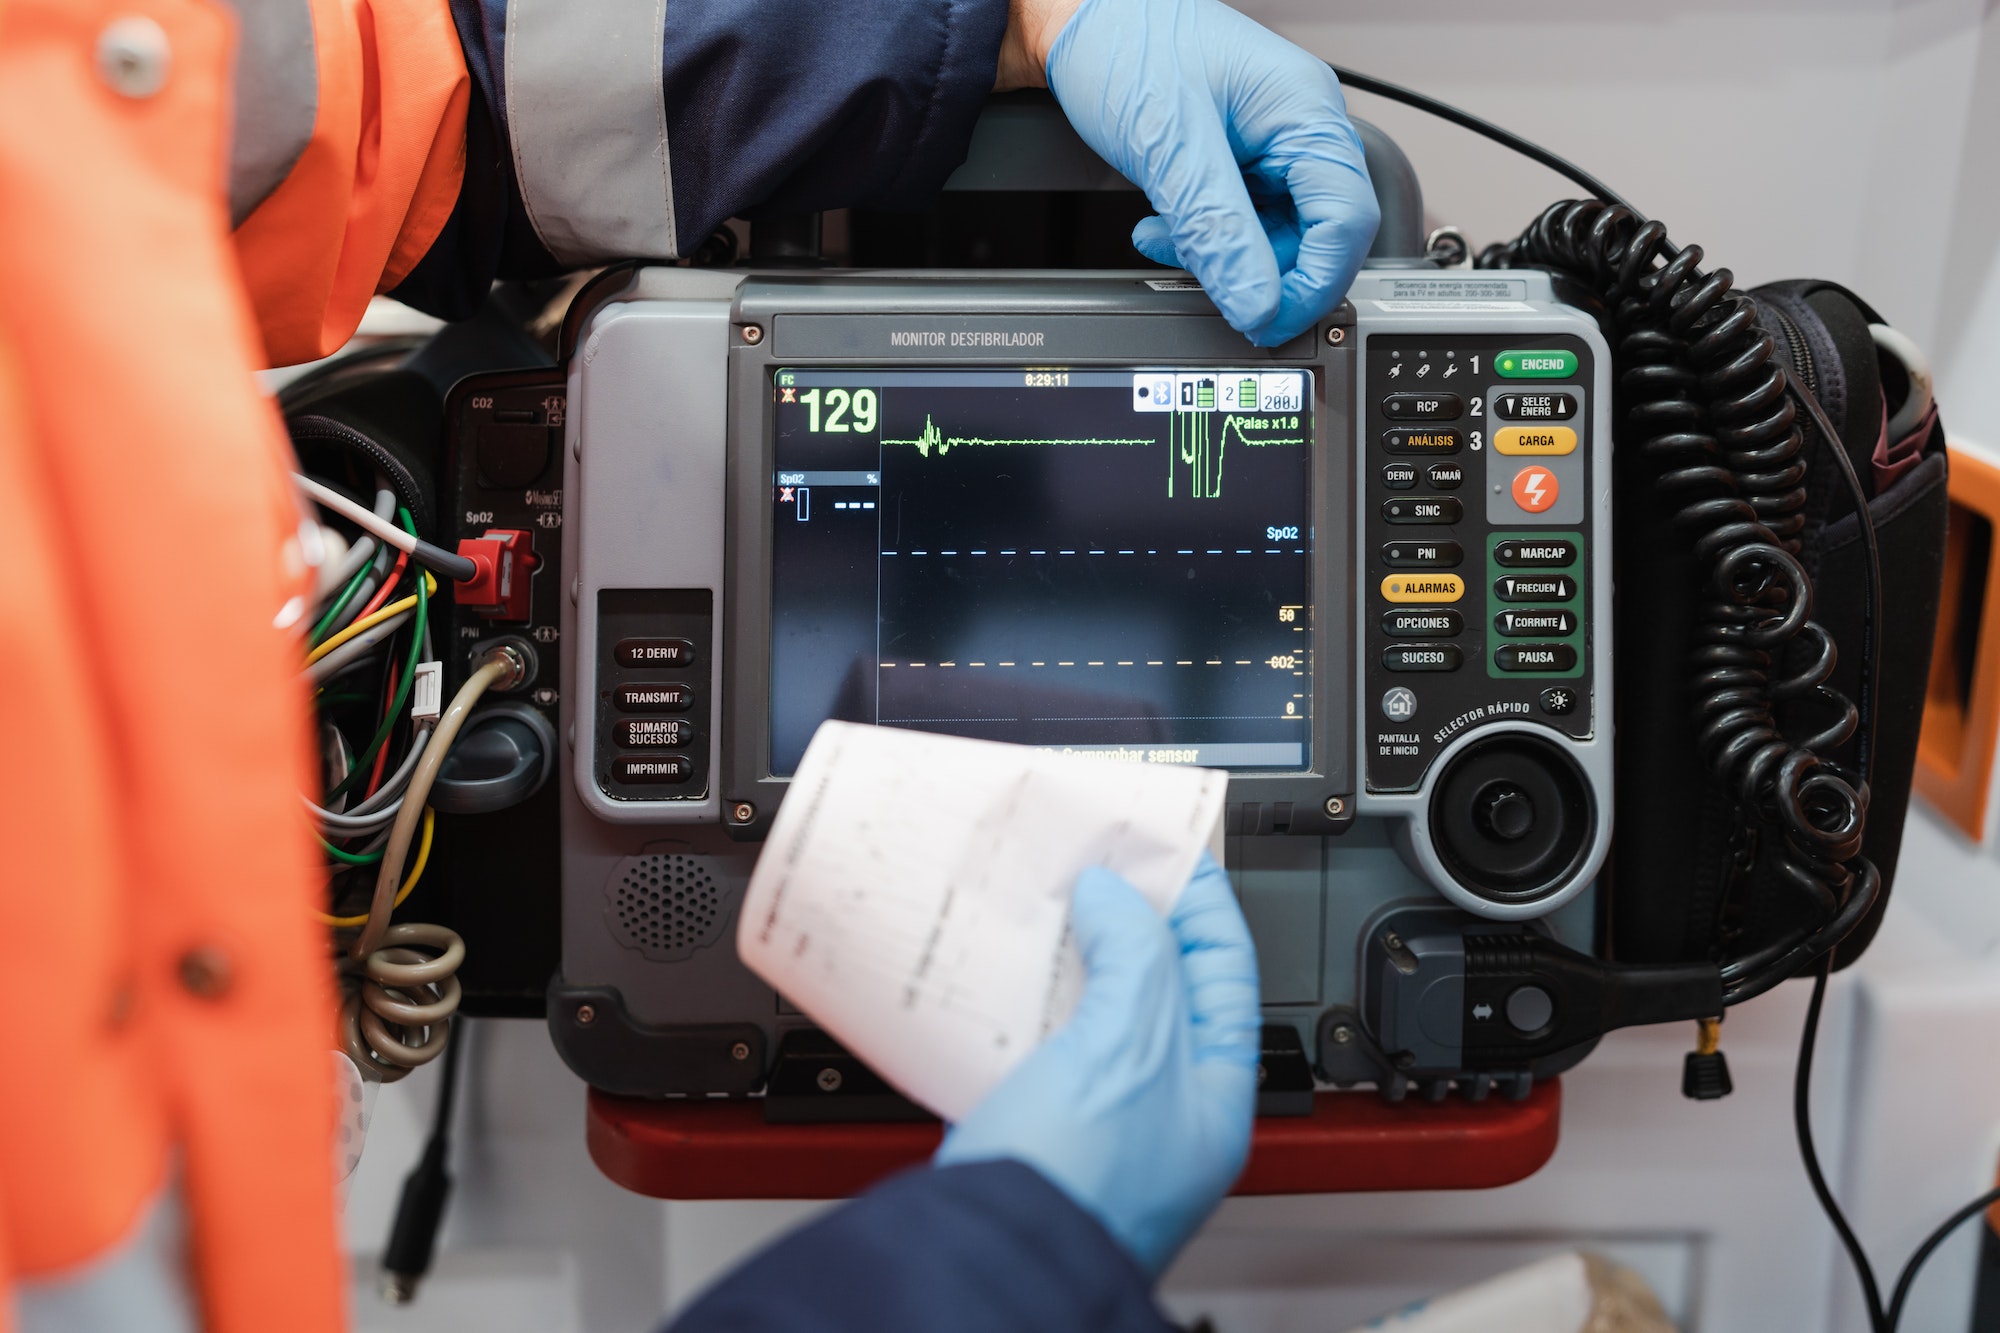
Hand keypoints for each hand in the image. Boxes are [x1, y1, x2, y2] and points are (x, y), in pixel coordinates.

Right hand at [935, 852, 1260, 1275]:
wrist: (984, 1261)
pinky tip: (996, 971)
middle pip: (1154, 985)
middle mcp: (1158, 1113)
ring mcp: (1090, 1121)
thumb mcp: (1128, 1042)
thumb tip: (1117, 895)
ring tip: (1043, 905)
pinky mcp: (1027, 1126)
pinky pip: (1031, 1043)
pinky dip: (1017, 1000)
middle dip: (1123, 921)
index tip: (1161, 848)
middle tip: (1094, 866)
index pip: (1225, 968)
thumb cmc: (1075, 1186)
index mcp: (1213, 1099)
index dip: (1196, 900)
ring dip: (1065, 956)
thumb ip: (1136, 954)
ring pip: (1087, 1011)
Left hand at [999, 0, 1377, 346]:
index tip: (1269, 319)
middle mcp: (1300, 125)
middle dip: (1258, 269)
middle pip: (1315, 234)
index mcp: (1305, 111)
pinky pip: (1241, 220)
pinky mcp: (1240, 157)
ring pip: (1273, 235)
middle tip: (1212, 288)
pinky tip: (1162, 225)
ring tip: (1165, 237)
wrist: (1076, 20)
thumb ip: (1219, 234)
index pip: (1347, 220)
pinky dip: (1202, 237)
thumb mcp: (1172, 149)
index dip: (1313, 282)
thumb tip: (1257, 305)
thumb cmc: (1124, 45)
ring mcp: (1271, 141)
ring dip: (1220, 255)